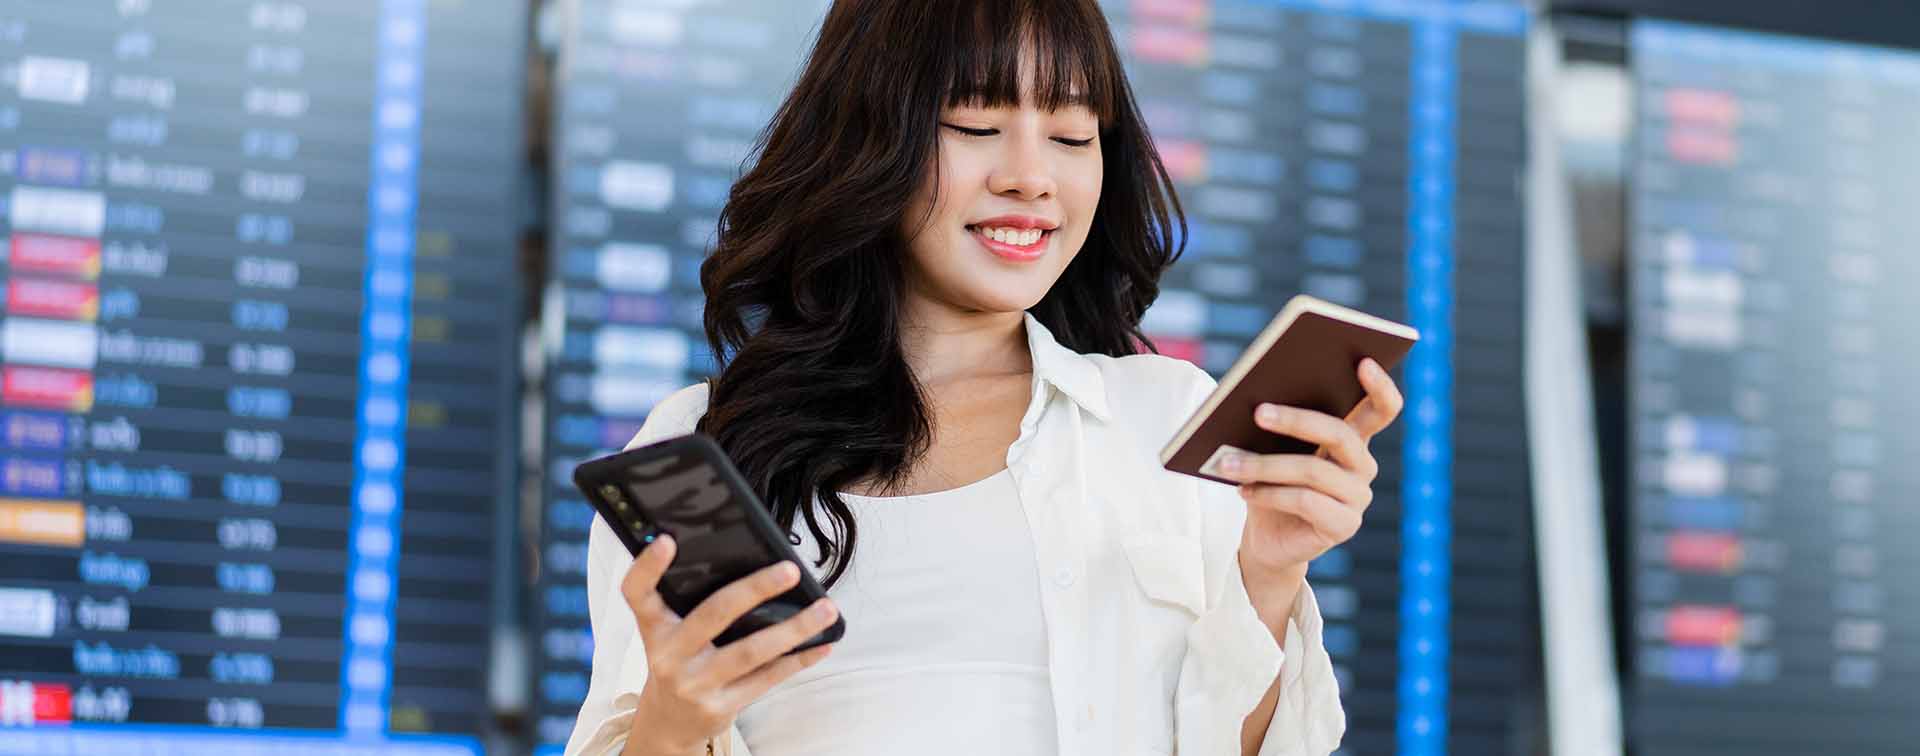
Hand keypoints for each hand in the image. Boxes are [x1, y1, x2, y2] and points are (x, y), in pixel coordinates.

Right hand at [618, 536, 838, 755]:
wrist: (668, 723)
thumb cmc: (678, 662)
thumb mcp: (670, 634)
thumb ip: (692, 603)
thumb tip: (752, 566)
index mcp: (655, 628)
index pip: (638, 593)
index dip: (647, 567)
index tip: (667, 541)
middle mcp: (670, 655)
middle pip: (714, 613)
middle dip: (756, 589)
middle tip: (790, 570)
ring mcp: (694, 683)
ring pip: (751, 650)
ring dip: (794, 628)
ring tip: (825, 608)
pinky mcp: (719, 707)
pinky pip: (767, 678)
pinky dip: (798, 659)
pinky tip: (821, 644)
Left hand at [1219, 358, 1404, 573]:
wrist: (1267, 539)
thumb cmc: (1270, 484)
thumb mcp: (1271, 449)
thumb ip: (1276, 425)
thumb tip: (1256, 401)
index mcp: (1353, 438)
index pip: (1383, 409)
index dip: (1379, 386)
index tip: (1363, 361)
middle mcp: (1363, 466)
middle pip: (1340, 434)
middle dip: (1296, 420)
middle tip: (1258, 412)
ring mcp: (1358, 497)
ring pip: (1313, 470)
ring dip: (1264, 465)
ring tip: (1228, 462)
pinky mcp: (1344, 526)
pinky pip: (1305, 502)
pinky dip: (1269, 494)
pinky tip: (1243, 490)